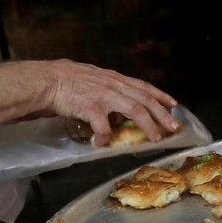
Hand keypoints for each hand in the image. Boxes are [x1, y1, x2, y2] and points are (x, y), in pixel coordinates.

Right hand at [48, 62, 179, 144]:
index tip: (173, 104)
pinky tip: (103, 143)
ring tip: (154, 138)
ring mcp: (104, 96)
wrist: (48, 80)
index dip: (160, 95)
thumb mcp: (94, 79)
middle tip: (173, 127)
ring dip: (147, 125)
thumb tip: (117, 103)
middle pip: (145, 99)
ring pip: (134, 110)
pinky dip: (106, 136)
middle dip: (162, 114)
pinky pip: (104, 127)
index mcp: (115, 78)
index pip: (143, 86)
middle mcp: (114, 85)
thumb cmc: (67, 80)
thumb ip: (108, 88)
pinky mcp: (91, 107)